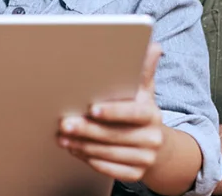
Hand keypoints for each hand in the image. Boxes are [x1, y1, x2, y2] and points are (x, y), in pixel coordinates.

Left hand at [57, 42, 165, 182]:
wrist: (158, 147)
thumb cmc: (142, 113)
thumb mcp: (144, 91)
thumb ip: (144, 70)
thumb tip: (154, 46)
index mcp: (153, 114)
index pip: (133, 114)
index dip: (113, 111)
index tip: (92, 108)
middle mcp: (153, 138)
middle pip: (114, 135)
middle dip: (86, 129)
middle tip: (64, 123)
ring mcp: (146, 158)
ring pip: (108, 153)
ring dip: (82, 146)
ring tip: (63, 137)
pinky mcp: (136, 174)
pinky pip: (110, 170)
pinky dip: (90, 160)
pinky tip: (75, 151)